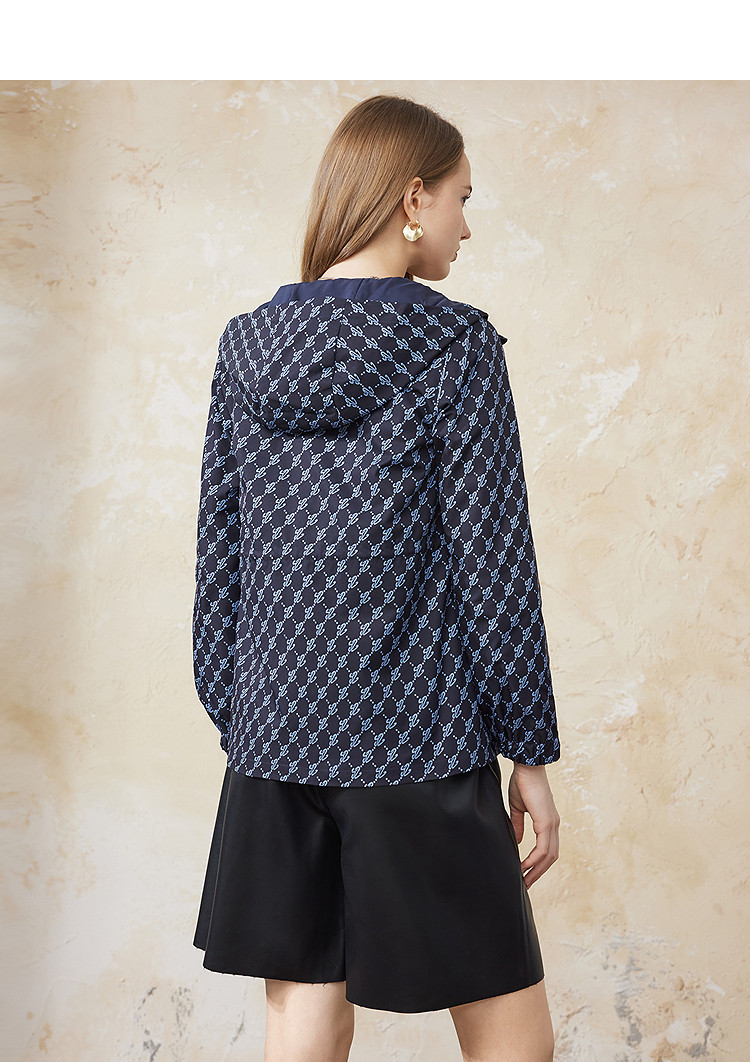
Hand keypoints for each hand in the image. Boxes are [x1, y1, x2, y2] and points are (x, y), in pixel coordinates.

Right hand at [507, 764, 559, 887]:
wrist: (526, 766)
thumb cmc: (522, 782)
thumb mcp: (517, 807)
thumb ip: (518, 824)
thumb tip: (517, 841)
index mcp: (547, 821)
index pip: (547, 849)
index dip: (538, 863)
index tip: (525, 873)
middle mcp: (553, 825)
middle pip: (551, 857)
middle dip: (539, 872)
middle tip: (526, 884)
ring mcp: (551, 824)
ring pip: (549, 855)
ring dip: (537, 870)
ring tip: (524, 880)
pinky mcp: (546, 822)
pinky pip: (543, 848)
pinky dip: (534, 859)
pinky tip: (523, 865)